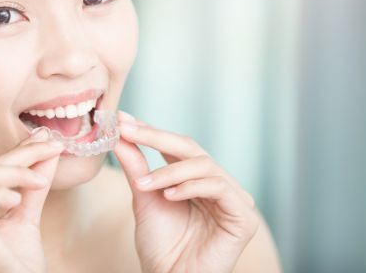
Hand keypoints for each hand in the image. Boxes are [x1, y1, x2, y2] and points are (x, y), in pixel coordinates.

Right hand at [0, 128, 63, 272]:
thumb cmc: (21, 267)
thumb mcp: (28, 218)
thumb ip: (34, 186)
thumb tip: (49, 149)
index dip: (16, 152)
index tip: (46, 140)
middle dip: (18, 155)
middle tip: (50, 149)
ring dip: (14, 172)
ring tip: (39, 180)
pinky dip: (0, 194)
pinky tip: (18, 200)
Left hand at [113, 111, 258, 272]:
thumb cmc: (160, 245)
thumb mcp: (144, 198)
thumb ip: (137, 167)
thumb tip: (121, 135)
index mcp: (195, 179)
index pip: (175, 146)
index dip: (150, 131)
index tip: (124, 121)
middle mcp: (216, 184)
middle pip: (191, 148)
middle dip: (157, 137)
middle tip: (130, 132)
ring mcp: (233, 199)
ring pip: (204, 165)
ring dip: (170, 171)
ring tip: (145, 184)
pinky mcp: (244, 217)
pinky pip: (219, 187)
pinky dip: (191, 187)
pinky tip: (169, 195)